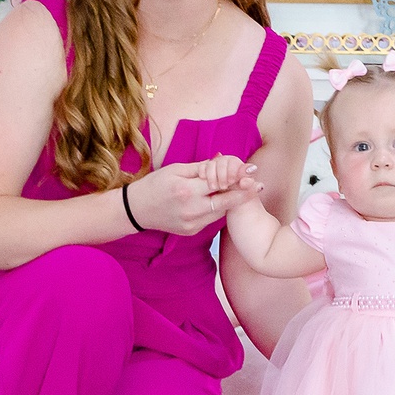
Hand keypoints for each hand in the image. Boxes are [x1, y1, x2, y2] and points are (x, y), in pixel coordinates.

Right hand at [124, 161, 262, 235]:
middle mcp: (191, 210)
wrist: (136, 210)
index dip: (237, 177)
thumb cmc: (154, 184)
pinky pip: (211, 219)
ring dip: (232, 201)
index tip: (252, 171)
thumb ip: (201, 169)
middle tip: (259, 184)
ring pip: (220, 212)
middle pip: (225, 202)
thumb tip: (222, 163)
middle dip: (244, 193)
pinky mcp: (191, 231)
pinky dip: (218, 209)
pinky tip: (223, 200)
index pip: (219, 183)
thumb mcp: (175, 170)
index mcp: (186, 191)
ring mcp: (192, 224)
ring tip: (245, 190)